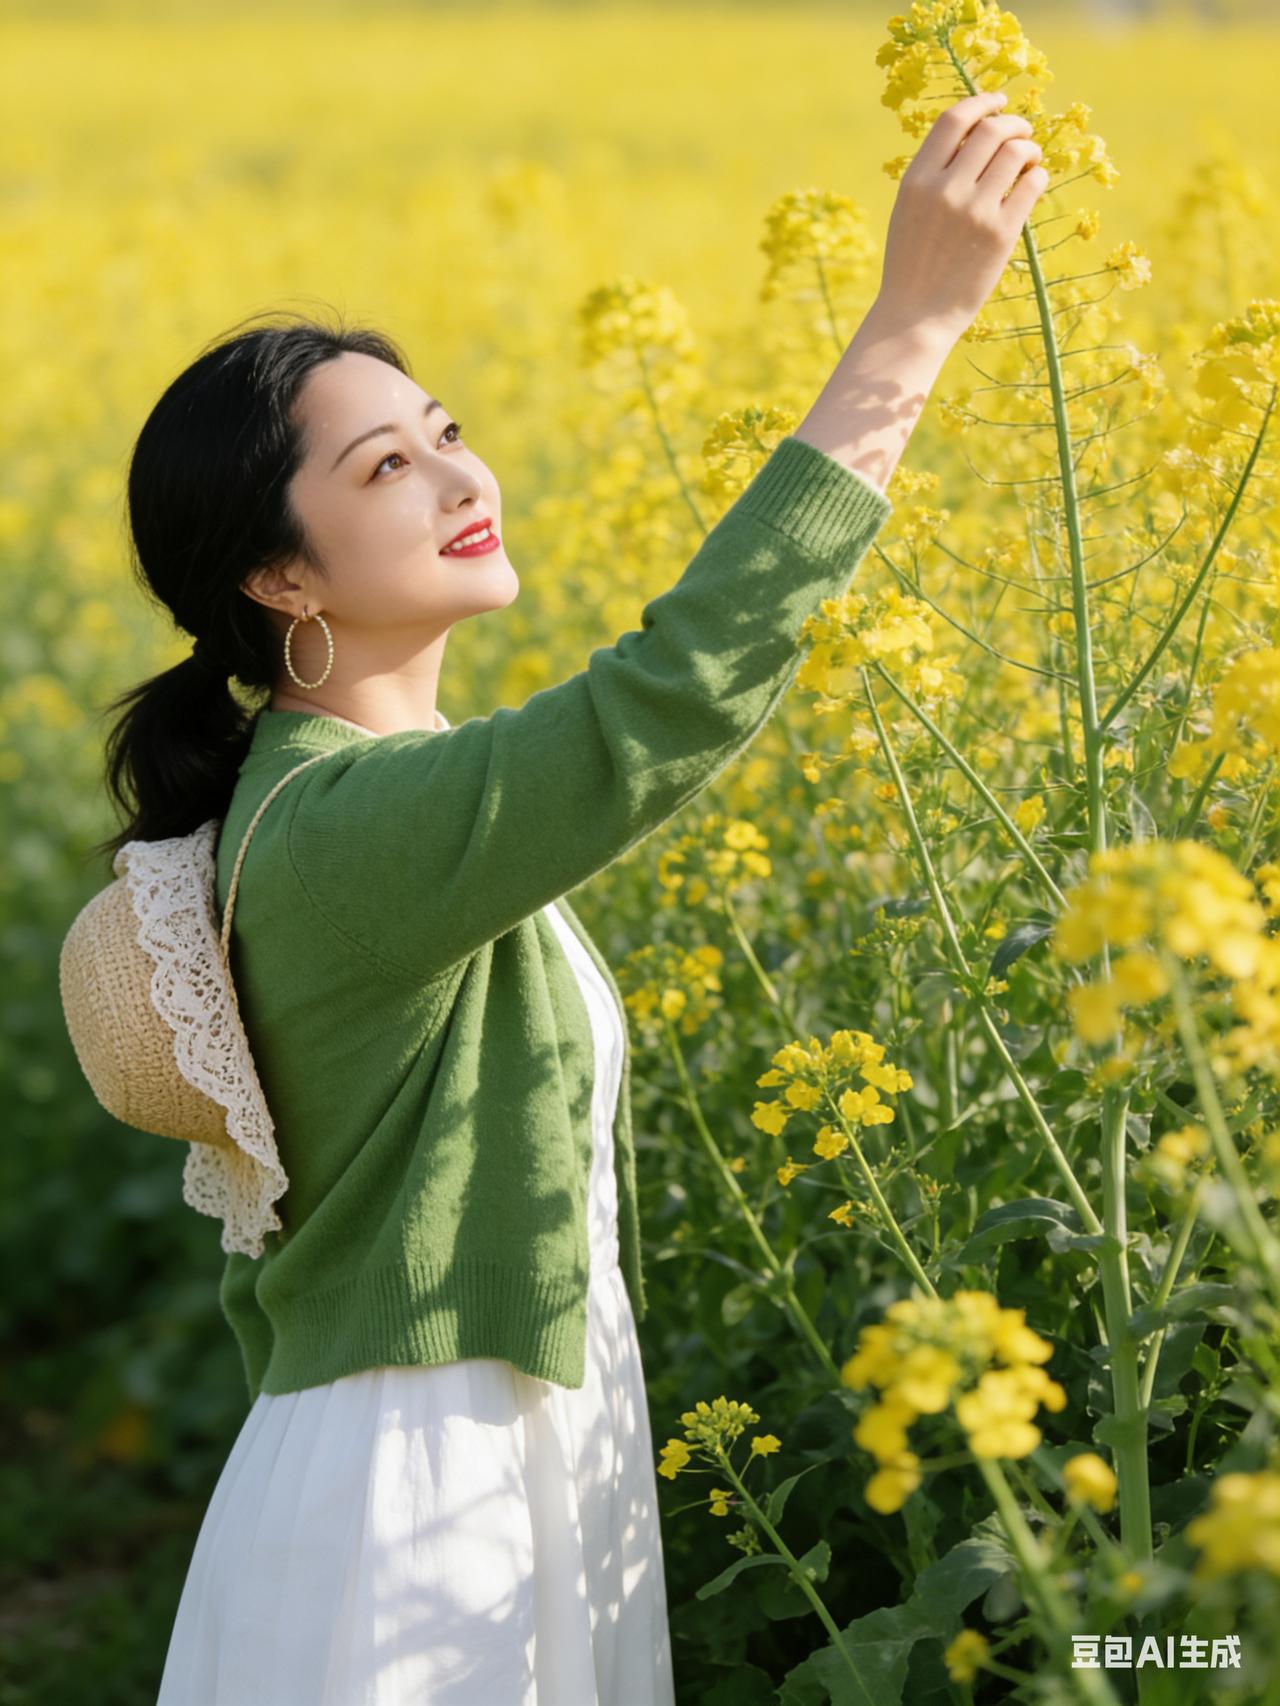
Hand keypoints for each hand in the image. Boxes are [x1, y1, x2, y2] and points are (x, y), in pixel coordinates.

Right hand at [872, 90, 1047, 350]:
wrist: (915, 317)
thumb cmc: (912, 265)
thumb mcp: (908, 212)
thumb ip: (934, 174)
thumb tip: (977, 136)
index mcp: (917, 181)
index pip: (954, 120)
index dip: (982, 101)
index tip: (999, 101)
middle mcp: (945, 190)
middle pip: (991, 130)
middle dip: (1014, 123)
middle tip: (1023, 132)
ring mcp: (974, 212)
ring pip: (1016, 152)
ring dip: (1030, 148)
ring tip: (1030, 159)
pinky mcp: (1000, 234)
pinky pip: (1032, 184)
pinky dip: (1038, 175)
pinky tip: (1033, 182)